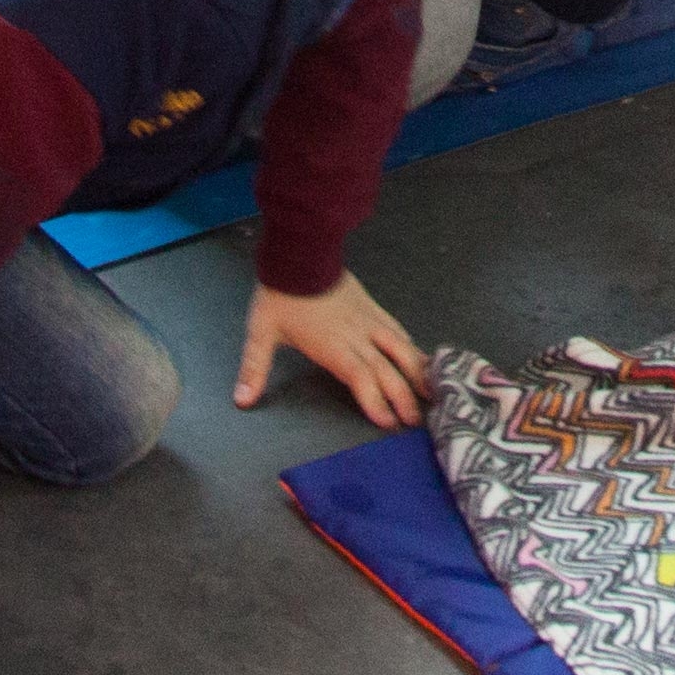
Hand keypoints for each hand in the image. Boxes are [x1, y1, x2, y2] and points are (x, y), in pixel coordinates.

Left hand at [238, 273, 426, 424]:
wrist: (301, 252)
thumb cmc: (281, 295)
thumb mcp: (261, 332)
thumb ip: (255, 368)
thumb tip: (242, 400)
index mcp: (332, 345)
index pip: (360, 376)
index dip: (375, 400)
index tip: (387, 422)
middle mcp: (356, 335)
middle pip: (385, 369)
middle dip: (403, 396)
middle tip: (416, 421)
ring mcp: (367, 319)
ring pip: (399, 348)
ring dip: (416, 372)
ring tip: (432, 393)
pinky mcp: (372, 307)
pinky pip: (396, 329)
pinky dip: (411, 346)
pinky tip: (419, 358)